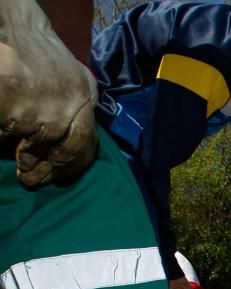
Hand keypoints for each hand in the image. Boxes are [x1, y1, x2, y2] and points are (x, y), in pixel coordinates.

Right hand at [0, 0, 97, 186]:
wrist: (20, 31)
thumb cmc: (49, 58)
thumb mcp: (80, 80)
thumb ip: (86, 107)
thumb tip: (87, 140)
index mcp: (84, 102)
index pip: (84, 145)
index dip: (72, 165)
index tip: (60, 176)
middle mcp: (64, 108)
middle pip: (59, 152)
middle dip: (45, 170)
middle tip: (32, 179)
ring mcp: (37, 108)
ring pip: (28, 144)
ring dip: (21, 154)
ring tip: (18, 157)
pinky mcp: (12, 105)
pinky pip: (5, 133)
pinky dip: (3, 137)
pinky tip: (6, 130)